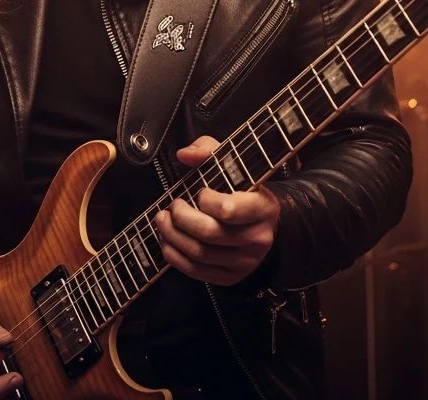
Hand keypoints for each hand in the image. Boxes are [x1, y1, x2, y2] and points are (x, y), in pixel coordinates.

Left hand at [153, 135, 279, 285]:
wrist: (265, 223)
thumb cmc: (243, 190)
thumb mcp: (232, 164)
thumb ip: (208, 150)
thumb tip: (184, 154)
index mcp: (264, 208)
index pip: (227, 210)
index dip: (205, 201)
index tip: (200, 192)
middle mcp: (259, 239)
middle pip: (209, 233)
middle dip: (181, 218)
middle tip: (171, 206)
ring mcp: (246, 262)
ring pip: (200, 253)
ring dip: (172, 236)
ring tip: (161, 220)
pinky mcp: (232, 277)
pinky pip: (197, 272)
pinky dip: (175, 257)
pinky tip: (166, 241)